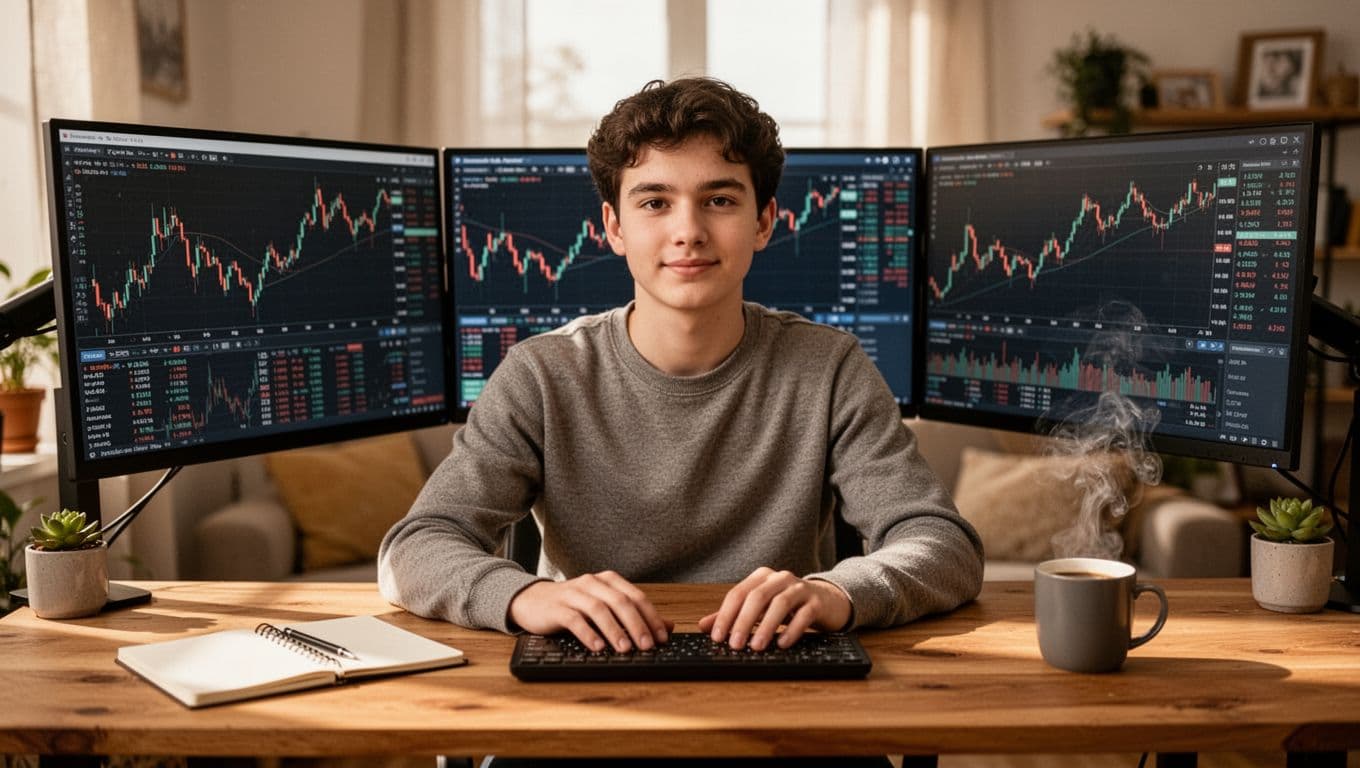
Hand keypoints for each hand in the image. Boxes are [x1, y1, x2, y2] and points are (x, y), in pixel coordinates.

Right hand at [507, 571, 672, 652]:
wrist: (532, 601)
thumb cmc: (572, 606)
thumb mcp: (605, 606)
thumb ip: (634, 614)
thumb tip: (668, 627)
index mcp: (608, 581)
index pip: (636, 597)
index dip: (651, 617)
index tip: (661, 638)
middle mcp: (592, 583)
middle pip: (620, 602)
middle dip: (636, 625)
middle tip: (647, 645)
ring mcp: (573, 593)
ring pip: (598, 609)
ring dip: (614, 630)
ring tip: (625, 649)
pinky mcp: (557, 607)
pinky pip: (574, 619)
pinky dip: (588, 633)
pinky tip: (597, 647)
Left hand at [697, 567, 852, 650]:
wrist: (827, 601)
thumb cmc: (788, 605)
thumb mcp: (760, 608)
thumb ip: (733, 615)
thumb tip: (704, 626)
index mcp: (761, 578)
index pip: (737, 594)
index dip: (725, 615)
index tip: (717, 637)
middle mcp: (780, 578)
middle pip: (757, 597)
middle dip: (743, 622)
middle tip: (734, 645)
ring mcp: (800, 588)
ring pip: (780, 604)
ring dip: (766, 627)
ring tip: (756, 647)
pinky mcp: (817, 602)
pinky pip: (804, 614)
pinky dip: (792, 630)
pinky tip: (782, 643)